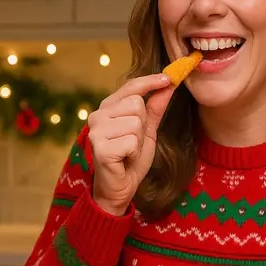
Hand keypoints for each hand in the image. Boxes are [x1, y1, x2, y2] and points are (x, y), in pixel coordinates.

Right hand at [87, 73, 175, 215]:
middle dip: (142, 126)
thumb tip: (168, 84)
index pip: (130, 87)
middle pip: (136, 104)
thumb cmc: (131, 159)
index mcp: (108, 108)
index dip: (150, 82)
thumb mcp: (147, 131)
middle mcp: (98, 115)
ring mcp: (96, 131)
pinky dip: (133, 153)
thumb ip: (155, 108)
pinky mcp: (100, 147)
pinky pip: (131, 141)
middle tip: (133, 143)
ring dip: (138, 142)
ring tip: (128, 152)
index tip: (168, 78)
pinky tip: (124, 160)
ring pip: (135, 123)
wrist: (120, 188)